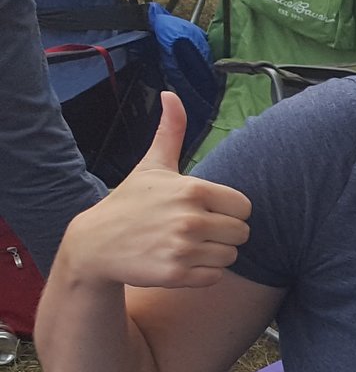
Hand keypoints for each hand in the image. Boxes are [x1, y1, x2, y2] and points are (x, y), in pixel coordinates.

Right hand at [57, 93, 250, 289]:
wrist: (95, 244)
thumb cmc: (131, 202)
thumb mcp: (152, 166)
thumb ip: (171, 132)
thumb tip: (171, 94)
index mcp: (193, 190)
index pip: (245, 207)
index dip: (229, 211)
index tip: (206, 211)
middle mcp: (190, 219)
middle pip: (242, 233)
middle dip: (223, 234)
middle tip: (194, 231)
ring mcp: (183, 248)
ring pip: (230, 257)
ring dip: (213, 255)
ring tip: (185, 245)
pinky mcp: (176, 274)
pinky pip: (215, 277)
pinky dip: (202, 274)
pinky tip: (179, 262)